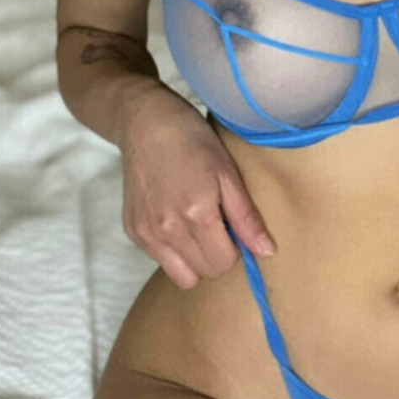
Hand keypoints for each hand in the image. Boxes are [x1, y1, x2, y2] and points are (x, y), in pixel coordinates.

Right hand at [118, 87, 275, 290]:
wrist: (146, 123)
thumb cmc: (193, 140)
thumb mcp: (228, 172)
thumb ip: (246, 217)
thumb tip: (267, 252)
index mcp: (196, 215)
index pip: (224, 263)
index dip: (235, 247)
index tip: (232, 224)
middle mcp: (167, 230)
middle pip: (203, 272)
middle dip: (216, 254)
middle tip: (216, 222)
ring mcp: (146, 233)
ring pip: (181, 275)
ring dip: (194, 259)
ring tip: (197, 225)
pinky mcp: (132, 230)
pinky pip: (159, 259)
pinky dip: (173, 249)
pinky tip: (175, 217)